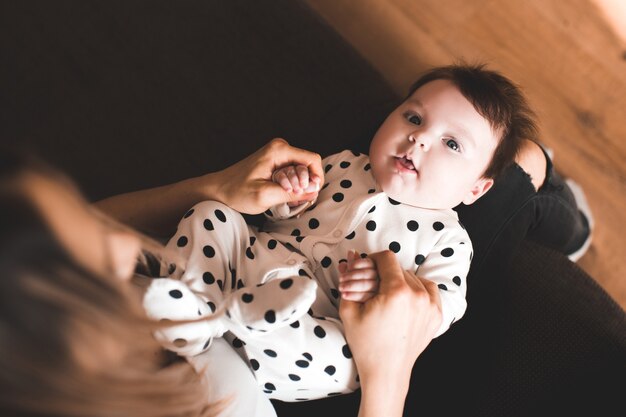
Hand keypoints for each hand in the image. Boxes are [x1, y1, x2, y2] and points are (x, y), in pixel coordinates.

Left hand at [206, 138, 323, 213]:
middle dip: (305, 185)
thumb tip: (313, 191)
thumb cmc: (237, 192)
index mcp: (279, 150)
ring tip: (284, 198)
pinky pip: (294, 174)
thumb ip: (291, 194)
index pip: (312, 160)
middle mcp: (281, 148)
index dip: (316, 178)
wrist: (219, 189)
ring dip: (298, 187)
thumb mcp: (264, 195)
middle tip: (291, 199)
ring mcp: (279, 155)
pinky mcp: (276, 163)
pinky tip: (281, 196)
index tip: (308, 194)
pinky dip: (292, 187)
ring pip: (302, 171)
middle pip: (308, 166)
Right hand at [339, 250, 441, 416]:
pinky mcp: (436, 314)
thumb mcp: (349, 309)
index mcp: (397, 292)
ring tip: (386, 297)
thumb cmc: (365, 344)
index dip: (372, 260)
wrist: (386, 372)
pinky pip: (428, 289)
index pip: (386, 258)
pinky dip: (417, 290)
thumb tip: (352, 255)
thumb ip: (350, 277)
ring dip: (399, 281)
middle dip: (383, 273)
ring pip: (413, 277)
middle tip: (370, 288)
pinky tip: (403, 301)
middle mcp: (418, 295)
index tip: (365, 270)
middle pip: (399, 268)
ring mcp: (430, 305)